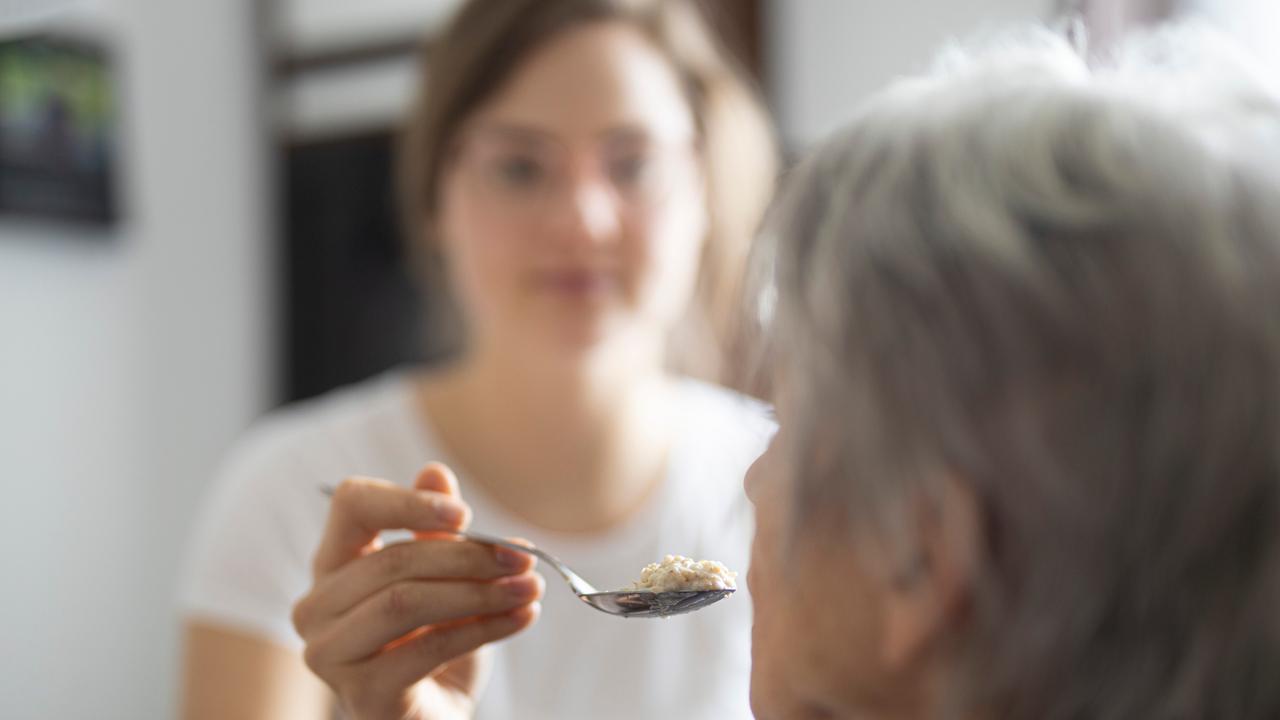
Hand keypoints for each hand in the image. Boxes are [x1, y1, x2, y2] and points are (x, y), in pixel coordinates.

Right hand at [292, 463, 543, 719]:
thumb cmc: (432, 647)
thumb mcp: (441, 582)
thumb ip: (435, 531)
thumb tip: (436, 472)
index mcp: (332, 565)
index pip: (352, 505)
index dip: (408, 501)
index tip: (466, 514)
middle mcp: (316, 607)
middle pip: (392, 560)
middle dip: (469, 556)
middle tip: (524, 555)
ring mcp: (330, 654)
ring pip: (406, 602)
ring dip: (480, 591)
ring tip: (531, 586)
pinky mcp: (361, 694)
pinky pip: (428, 648)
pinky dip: (485, 628)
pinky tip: (522, 617)